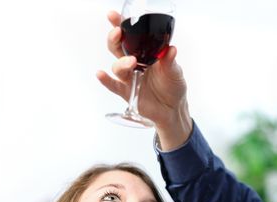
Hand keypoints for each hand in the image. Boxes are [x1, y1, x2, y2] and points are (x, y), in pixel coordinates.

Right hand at [97, 11, 192, 149]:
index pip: (130, 36)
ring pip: (117, 66)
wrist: (173, 110)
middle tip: (118, 32)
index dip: (121, 25)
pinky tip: (100, 74)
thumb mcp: (175, 72)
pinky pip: (113, 85)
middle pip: (117, 48)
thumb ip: (170, 61)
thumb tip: (171, 49)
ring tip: (131, 62)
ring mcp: (129, 78)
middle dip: (114, 38)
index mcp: (145, 54)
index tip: (114, 16)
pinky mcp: (127, 92)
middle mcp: (134, 63)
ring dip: (121, 62)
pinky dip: (106, 80)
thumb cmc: (173, 87)